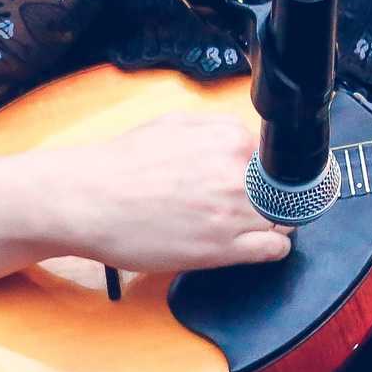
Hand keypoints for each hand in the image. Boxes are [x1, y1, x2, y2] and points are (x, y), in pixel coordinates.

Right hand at [35, 111, 290, 274]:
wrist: (86, 200)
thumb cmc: (122, 164)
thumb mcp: (175, 122)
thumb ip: (220, 128)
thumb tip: (251, 140)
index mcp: (230, 139)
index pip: (278, 159)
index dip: (272, 174)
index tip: (265, 183)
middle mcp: (237, 174)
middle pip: (285, 191)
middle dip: (273, 199)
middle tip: (249, 206)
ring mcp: (233, 213)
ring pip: (284, 221)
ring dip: (271, 224)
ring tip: (243, 226)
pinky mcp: (223, 249)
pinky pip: (275, 250)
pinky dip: (272, 248)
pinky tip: (251, 245)